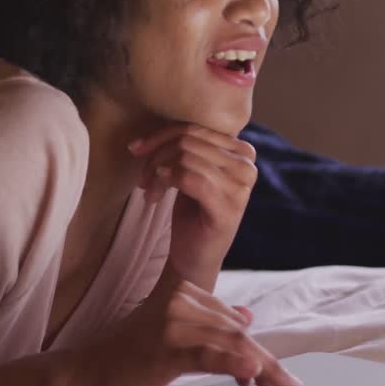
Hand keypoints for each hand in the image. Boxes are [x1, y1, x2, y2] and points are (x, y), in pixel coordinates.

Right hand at [79, 266, 299, 385]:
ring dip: (259, 369)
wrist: (97, 367)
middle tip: (287, 384)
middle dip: (265, 361)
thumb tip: (247, 314)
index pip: (232, 319)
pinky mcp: (166, 347)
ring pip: (228, 345)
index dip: (256, 346)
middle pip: (235, 332)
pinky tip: (250, 372)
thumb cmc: (136, 349)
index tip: (273, 372)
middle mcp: (180, 299)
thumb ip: (211, 318)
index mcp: (184, 290)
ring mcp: (172, 323)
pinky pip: (206, 356)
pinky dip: (232, 365)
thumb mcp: (175, 326)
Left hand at [128, 125, 256, 285]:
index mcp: (241, 151)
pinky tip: (157, 194)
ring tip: (150, 190)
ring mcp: (242, 186)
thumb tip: (149, 127)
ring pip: (186, 155)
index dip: (161, 134)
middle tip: (143, 178)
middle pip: (189, 139)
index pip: (196, 126)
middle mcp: (247, 165)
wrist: (195, 259)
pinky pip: (189, 177)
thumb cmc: (191, 214)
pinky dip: (166, 180)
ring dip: (157, 171)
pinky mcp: (229, 206)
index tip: (136, 148)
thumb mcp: (189, 172)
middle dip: (157, 155)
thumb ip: (184, 146)